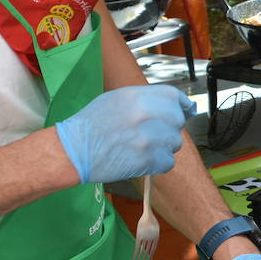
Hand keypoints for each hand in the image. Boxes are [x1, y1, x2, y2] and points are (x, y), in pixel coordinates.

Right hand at [54, 85, 196, 183]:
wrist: (74, 150)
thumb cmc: (92, 124)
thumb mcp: (118, 99)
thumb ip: (147, 98)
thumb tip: (175, 104)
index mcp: (139, 96)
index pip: (174, 97)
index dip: (183, 105)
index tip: (187, 110)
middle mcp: (147, 114)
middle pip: (177, 120)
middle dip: (169, 128)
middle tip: (152, 134)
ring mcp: (149, 138)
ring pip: (175, 142)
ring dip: (163, 146)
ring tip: (141, 147)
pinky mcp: (148, 159)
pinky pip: (168, 161)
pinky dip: (158, 163)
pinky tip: (142, 159)